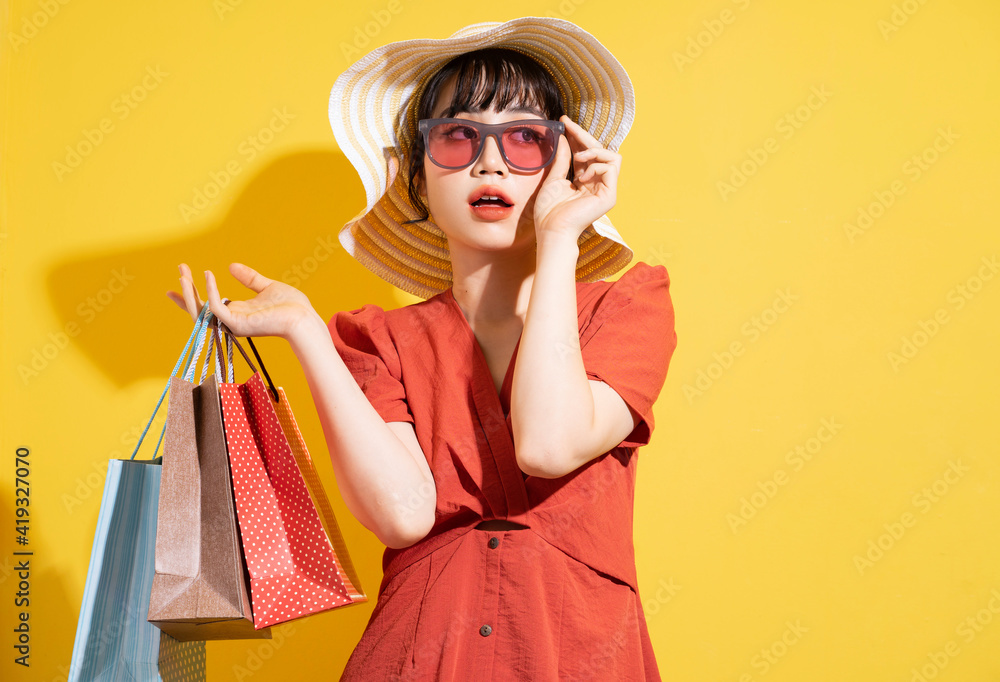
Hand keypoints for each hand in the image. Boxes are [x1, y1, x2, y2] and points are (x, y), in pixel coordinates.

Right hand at [167, 262, 317, 339]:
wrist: (303, 317)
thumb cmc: (290, 306)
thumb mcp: (266, 287)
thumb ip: (248, 278)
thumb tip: (231, 266)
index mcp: (237, 313)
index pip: (207, 306)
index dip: (191, 295)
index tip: (179, 280)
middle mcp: (231, 321)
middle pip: (199, 309)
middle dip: (187, 290)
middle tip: (180, 268)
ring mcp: (233, 324)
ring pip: (201, 311)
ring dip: (189, 293)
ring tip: (183, 273)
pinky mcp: (237, 324)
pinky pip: (216, 307)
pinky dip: (210, 290)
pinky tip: (208, 274)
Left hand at [532, 115, 620, 241]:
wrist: (551, 230)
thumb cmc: (549, 211)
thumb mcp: (554, 179)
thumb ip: (562, 160)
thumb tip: (565, 138)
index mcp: (585, 180)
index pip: (586, 152)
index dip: (577, 136)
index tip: (564, 122)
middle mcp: (597, 184)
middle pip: (600, 150)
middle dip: (583, 135)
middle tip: (568, 125)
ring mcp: (605, 190)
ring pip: (612, 156)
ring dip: (594, 151)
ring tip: (578, 158)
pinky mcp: (609, 195)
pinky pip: (611, 167)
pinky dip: (596, 165)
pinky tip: (582, 176)